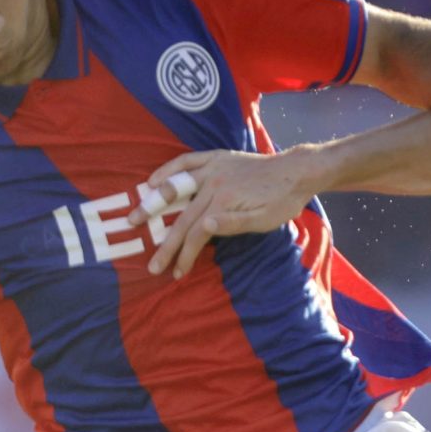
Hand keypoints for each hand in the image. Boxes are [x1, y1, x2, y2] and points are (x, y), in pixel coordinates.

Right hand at [141, 152, 321, 279]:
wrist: (296, 171)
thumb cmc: (282, 201)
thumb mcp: (265, 220)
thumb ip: (233, 224)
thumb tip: (204, 227)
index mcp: (224, 202)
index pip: (196, 233)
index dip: (185, 255)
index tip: (176, 272)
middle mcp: (213, 183)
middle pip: (181, 217)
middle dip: (165, 244)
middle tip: (152, 265)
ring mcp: (213, 168)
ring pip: (174, 188)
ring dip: (152, 204)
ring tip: (134, 219)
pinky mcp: (216, 158)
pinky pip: (185, 162)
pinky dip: (166, 170)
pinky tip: (152, 181)